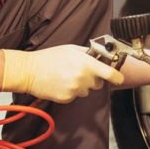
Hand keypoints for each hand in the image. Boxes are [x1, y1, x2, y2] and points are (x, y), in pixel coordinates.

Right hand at [1, 45, 123, 102]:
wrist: (30, 71)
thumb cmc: (50, 57)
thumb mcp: (71, 49)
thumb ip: (88, 53)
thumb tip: (100, 56)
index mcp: (87, 64)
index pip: (110, 74)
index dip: (117, 77)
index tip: (119, 78)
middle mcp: (83, 78)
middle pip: (98, 84)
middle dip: (93, 79)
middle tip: (81, 71)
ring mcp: (75, 90)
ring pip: (86, 91)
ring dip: (81, 85)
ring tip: (67, 76)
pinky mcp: (67, 99)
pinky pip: (75, 96)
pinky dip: (71, 92)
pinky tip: (61, 83)